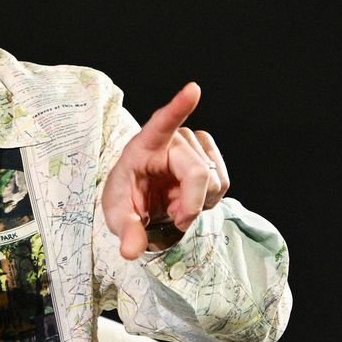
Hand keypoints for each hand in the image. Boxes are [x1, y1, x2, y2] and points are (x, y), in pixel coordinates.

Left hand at [102, 82, 230, 259]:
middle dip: (191, 204)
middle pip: (198, 172)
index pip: (162, 123)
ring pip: (214, 180)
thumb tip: (131, 251)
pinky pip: (223, 183)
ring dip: (199, 203)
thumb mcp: (118, 215)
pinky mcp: (209, 157)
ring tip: (177, 206)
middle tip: (174, 219)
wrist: (140, 199)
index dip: (179, 106)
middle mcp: (173, 140)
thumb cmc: (126, 198)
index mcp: (144, 145)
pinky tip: (191, 200)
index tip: (193, 90)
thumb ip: (126, 231)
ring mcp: (193, 147)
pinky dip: (210, 200)